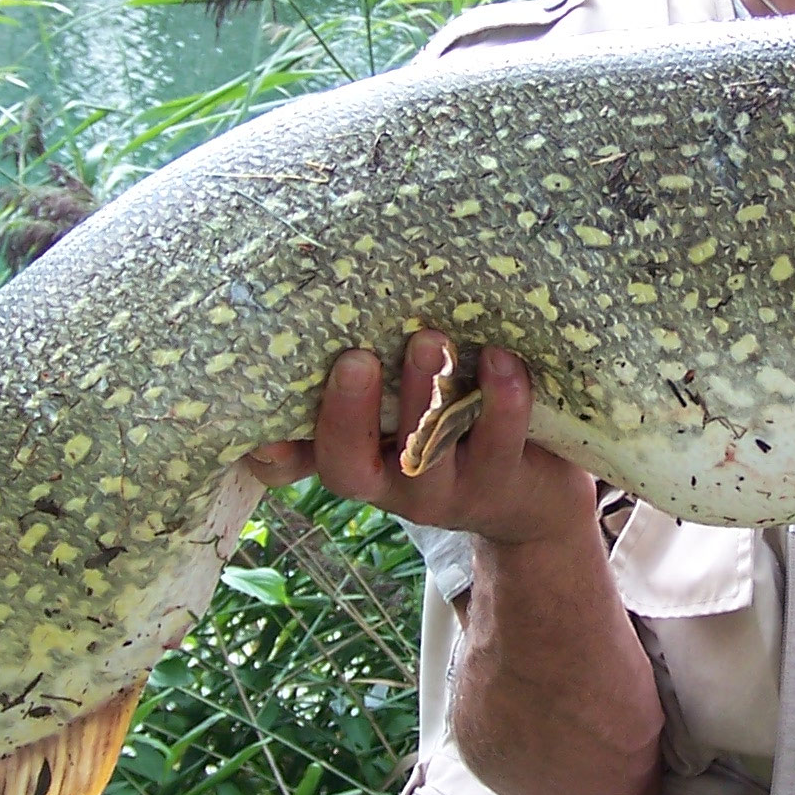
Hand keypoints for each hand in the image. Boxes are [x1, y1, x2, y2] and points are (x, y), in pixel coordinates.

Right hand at [238, 330, 599, 546]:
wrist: (536, 491)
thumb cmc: (453, 424)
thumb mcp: (402, 405)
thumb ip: (370, 370)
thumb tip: (331, 303)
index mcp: (352, 453)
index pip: (289, 466)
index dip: (269, 454)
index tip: (258, 429)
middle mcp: (388, 480)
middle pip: (349, 464)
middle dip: (348, 412)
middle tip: (356, 358)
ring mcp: (444, 490)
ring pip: (426, 452)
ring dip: (425, 393)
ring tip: (430, 339)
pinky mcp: (500, 484)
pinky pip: (498, 443)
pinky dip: (502, 397)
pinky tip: (501, 357)